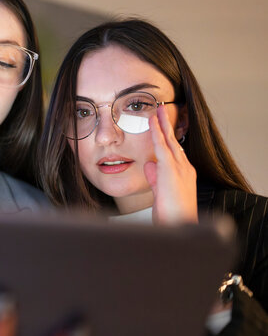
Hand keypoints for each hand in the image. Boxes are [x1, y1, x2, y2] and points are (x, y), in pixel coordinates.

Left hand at [144, 105, 197, 223]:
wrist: (180, 226)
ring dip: (162, 123)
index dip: (168, 138)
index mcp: (183, 175)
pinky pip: (162, 146)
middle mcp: (184, 168)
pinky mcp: (171, 169)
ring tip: (157, 109)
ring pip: (169, 140)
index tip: (163, 127)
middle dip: (167, 125)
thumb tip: (149, 165)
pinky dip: (157, 131)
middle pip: (174, 141)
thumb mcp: (160, 194)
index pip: (174, 151)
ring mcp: (180, 168)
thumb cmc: (172, 216)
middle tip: (162, 109)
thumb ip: (155, 178)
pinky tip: (152, 121)